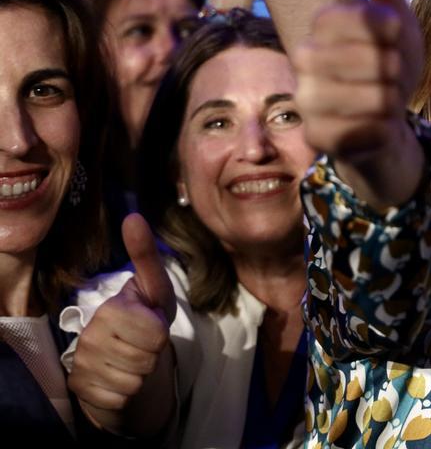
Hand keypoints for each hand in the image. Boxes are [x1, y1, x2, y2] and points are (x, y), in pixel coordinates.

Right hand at [69, 214, 176, 434]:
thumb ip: (146, 256)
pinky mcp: (83, 391)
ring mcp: (83, 365)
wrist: (124, 361)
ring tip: (133, 360)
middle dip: (154, 354)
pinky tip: (120, 379)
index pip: (155, 331)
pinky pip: (122, 398)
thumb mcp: (155, 289)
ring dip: (143, 373)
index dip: (162, 331)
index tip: (150, 323)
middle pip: (148, 357)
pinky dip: (128, 392)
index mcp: (110, 310)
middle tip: (143, 344)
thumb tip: (133, 216)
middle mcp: (90, 337)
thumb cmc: (145, 321)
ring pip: (136, 380)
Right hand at [294, 0, 425, 207]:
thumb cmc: (387, 61)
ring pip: (375, 95)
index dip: (392, 30)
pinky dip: (384, 125)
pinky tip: (375, 123)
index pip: (366, 18)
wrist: (383, 123)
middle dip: (396, 68)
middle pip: (375, 58)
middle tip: (388, 73)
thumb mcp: (391, 11)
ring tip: (382, 96)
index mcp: (321, 23)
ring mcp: (307, 99)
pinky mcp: (318, 136)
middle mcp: (303, 58)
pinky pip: (367, 128)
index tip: (392, 38)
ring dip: (392, 96)